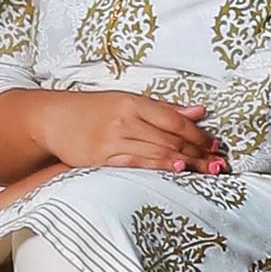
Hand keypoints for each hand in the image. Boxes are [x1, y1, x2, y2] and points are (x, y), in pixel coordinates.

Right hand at [35, 90, 228, 177]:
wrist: (52, 118)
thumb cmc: (91, 109)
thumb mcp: (126, 101)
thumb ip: (163, 109)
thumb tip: (198, 111)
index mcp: (133, 102)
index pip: (174, 120)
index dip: (198, 133)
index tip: (214, 143)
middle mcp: (125, 120)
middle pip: (171, 139)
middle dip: (198, 152)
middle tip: (218, 163)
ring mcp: (113, 140)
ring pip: (158, 152)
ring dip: (187, 162)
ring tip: (207, 170)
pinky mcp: (102, 158)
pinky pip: (138, 163)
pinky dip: (160, 166)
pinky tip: (177, 170)